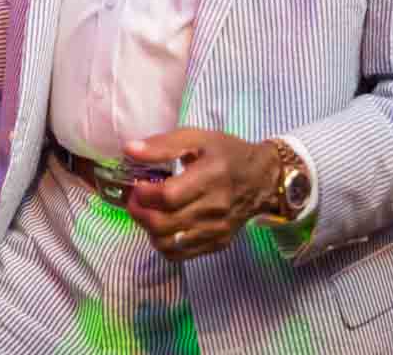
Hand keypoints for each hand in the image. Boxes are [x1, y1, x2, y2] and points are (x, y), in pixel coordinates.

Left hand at [122, 129, 281, 261]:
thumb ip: (162, 145)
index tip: (136, 184)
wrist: (263, 179)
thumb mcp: (196, 137)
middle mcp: (215, 208)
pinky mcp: (218, 243)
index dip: (144, 193)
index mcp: (211, 177)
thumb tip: (129, 150)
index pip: (168, 197)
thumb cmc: (227, 153)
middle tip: (135, 199)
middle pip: (164, 224)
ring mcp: (217, 230)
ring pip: (168, 244)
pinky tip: (162, 226)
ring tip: (147, 212)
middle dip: (139, 212)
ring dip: (148, 229)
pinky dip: (163, 244)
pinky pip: (180, 254)